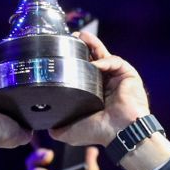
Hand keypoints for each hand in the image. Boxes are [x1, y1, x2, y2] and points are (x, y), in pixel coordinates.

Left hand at [49, 29, 151, 147]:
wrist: (119, 133)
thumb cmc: (98, 132)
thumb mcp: (69, 131)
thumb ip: (56, 125)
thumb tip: (42, 122)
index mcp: (93, 95)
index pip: (82, 72)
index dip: (73, 62)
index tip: (61, 52)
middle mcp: (105, 84)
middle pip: (93, 59)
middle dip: (83, 48)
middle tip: (72, 38)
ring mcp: (117, 79)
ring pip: (103, 56)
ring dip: (93, 44)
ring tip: (82, 36)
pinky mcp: (127, 75)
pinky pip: (115, 61)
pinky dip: (105, 60)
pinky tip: (95, 64)